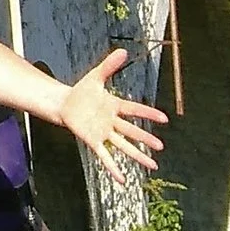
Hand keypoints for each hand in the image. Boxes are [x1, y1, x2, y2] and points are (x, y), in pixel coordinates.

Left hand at [59, 51, 168, 177]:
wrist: (65, 104)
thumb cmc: (82, 91)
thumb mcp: (95, 76)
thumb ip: (109, 66)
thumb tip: (123, 51)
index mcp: (114, 105)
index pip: (134, 109)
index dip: (148, 113)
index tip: (164, 118)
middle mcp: (112, 121)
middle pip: (131, 131)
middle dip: (145, 138)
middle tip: (161, 146)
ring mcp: (104, 132)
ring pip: (124, 146)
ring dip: (137, 155)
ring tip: (153, 166)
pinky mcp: (93, 141)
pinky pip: (105, 156)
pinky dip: (113, 168)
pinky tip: (122, 180)